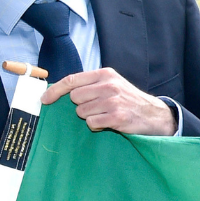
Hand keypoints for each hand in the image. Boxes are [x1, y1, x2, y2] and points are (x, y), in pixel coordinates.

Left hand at [42, 69, 176, 135]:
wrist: (155, 115)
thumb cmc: (129, 100)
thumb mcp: (112, 84)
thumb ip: (90, 84)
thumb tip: (60, 90)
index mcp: (105, 74)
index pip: (72, 80)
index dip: (55, 91)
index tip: (45, 99)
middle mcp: (109, 85)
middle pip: (75, 98)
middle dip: (81, 106)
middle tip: (96, 108)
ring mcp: (113, 101)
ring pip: (82, 112)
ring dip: (90, 117)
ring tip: (106, 115)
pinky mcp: (117, 117)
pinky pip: (92, 123)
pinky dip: (97, 126)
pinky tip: (109, 123)